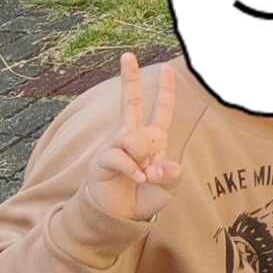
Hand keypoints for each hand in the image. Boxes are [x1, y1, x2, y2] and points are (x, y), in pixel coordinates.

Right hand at [87, 55, 181, 223]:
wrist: (120, 216)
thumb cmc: (144, 198)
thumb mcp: (167, 189)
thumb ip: (170, 177)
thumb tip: (167, 164)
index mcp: (153, 140)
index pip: (161, 111)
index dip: (165, 91)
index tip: (168, 69)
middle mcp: (133, 138)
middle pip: (130, 102)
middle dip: (129, 78)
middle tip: (127, 55)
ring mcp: (116, 146)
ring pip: (131, 136)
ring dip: (141, 156)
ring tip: (143, 175)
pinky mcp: (102, 159)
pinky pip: (119, 155)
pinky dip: (132, 169)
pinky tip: (137, 178)